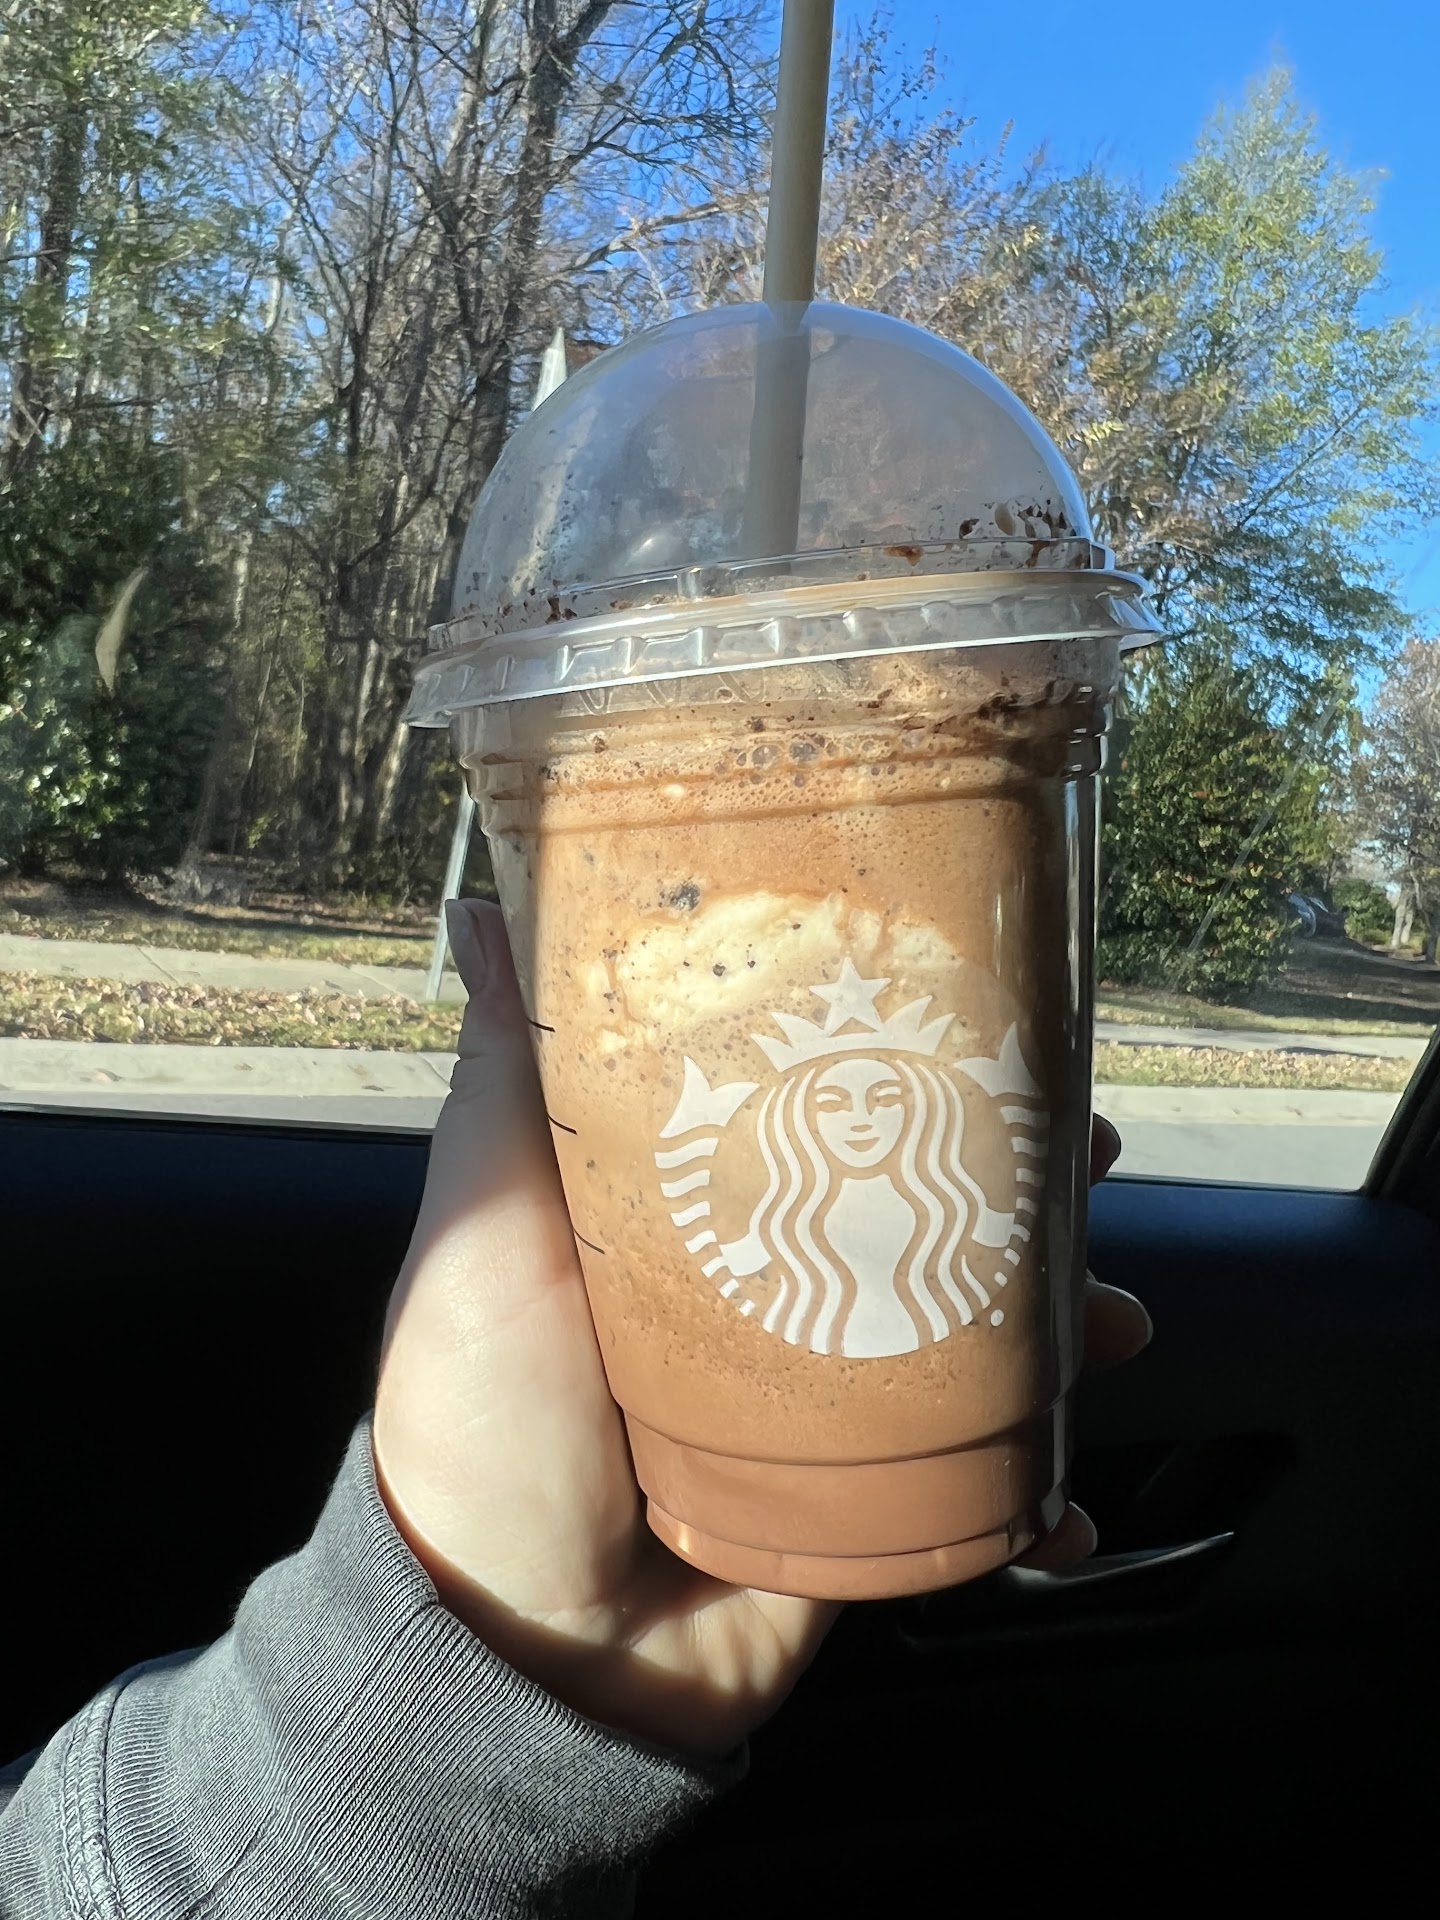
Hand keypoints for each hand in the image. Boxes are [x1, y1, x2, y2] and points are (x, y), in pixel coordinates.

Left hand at [373, 900, 1149, 1755]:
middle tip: (1089, 1156)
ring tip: (1107, 1320)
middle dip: (1021, 1181)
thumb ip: (507, 1075)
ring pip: (980, 1342)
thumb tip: (477, 906)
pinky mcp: (866, 1512)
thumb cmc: (483, 1415)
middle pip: (924, 1214)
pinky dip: (1041, 1495)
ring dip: (1062, 1327)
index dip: (911, 1063)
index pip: (825, 1110)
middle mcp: (772, 1296)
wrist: (515, 1647)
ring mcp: (827, 1409)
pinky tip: (1067, 1501)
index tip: (983, 1020)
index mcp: (695, 1217)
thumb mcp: (486, 1223)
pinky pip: (983, 1493)